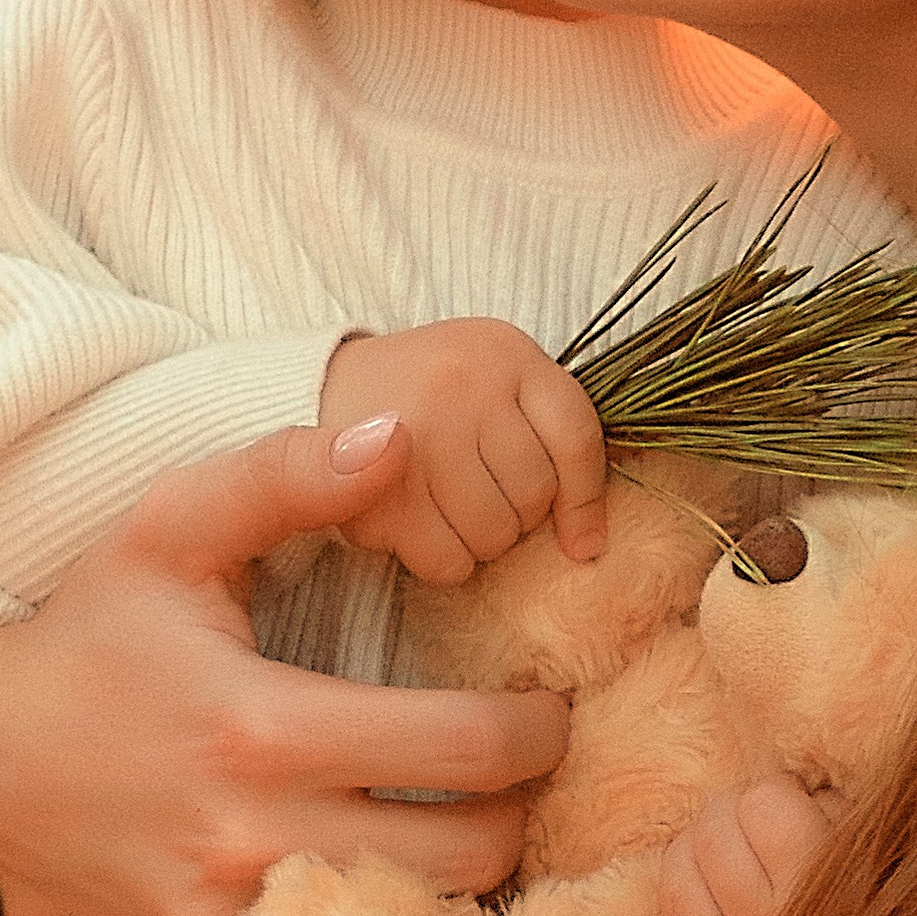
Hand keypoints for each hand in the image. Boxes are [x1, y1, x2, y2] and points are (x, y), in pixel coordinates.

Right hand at [0, 416, 570, 915]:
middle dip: (520, 808)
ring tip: (471, 820)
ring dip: (467, 881)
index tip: (548, 706)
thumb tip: (395, 436)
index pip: (463, 750)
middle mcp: (248, 843)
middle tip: (521, 768)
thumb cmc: (100, 626)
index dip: (537, 729)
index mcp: (259, 728)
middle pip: (468, 857)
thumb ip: (286, 474)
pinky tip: (398, 880)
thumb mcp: (175, 524)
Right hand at [319, 317, 608, 580]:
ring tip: (454, 507)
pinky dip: (444, 560)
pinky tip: (424, 526)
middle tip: (485, 494)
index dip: (586, 500)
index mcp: (505, 353)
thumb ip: (555, 439)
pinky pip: (445, 562)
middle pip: (534, 495)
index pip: (576, 439)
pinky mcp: (376, 488)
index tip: (582, 542)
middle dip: (520, 514)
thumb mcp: (502, 383)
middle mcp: (463, 385)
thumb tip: (588, 546)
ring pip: (493, 535)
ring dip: (482, 541)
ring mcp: (416, 435)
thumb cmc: (438, 393)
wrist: (328, 384)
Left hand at [625, 777, 831, 915]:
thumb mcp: (894, 873)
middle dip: (725, 819)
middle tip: (749, 833)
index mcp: (826, 891)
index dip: (775, 795)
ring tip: (716, 870)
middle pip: (710, 837)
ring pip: (673, 892)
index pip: (763, 801)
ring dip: (685, 864)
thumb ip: (850, 823)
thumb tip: (803, 787)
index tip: (790, 809)